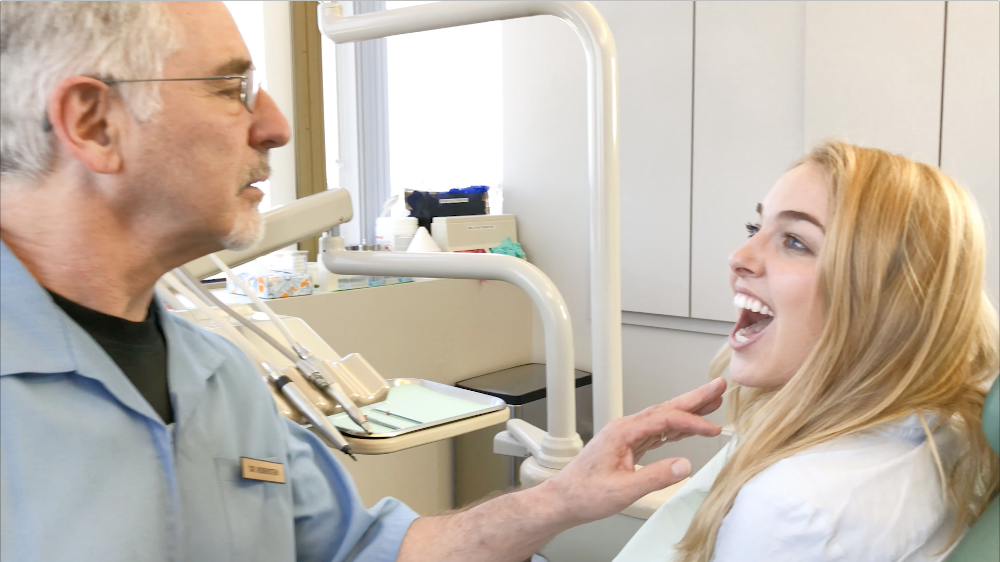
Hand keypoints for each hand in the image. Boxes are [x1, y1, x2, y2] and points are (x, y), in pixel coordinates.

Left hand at [539, 378, 726, 524]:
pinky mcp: (628, 446)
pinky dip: (676, 427)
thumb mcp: (623, 490)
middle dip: (693, 398)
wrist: (564, 499)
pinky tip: (688, 427)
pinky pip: (657, 432)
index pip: (664, 420)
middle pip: (665, 409)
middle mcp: (625, 428)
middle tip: (718, 387)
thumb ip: (655, 477)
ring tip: (711, 402)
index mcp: (622, 432)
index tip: (712, 429)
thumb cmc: (585, 494)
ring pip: (663, 418)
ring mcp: (626, 436)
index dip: (691, 422)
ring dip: (687, 410)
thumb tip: (685, 465)